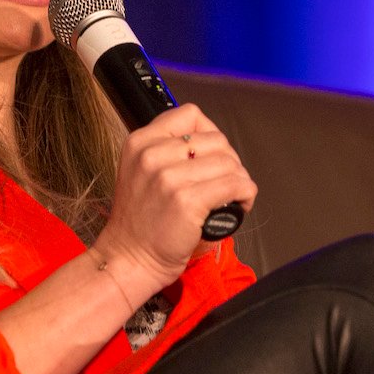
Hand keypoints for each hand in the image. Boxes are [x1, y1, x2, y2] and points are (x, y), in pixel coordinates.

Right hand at [93, 104, 256, 290]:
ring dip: (239, 180)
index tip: (211, 155)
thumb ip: (166, 149)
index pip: (190, 114)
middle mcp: (152, 155)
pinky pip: (235, 185)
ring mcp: (169, 178)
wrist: (128, 258)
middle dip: (229, 160)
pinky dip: (245, 195)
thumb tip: (209, 141)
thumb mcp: (138, 170)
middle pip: (216, 139)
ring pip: (230, 163)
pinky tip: (238, 205)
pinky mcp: (188, 202)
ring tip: (231, 197)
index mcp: (140, 142)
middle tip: (225, 182)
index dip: (209, 133)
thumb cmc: (138, 222)